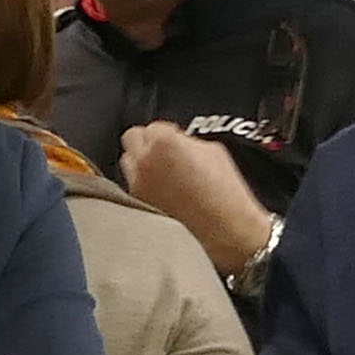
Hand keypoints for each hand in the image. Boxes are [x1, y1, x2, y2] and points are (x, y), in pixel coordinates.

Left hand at [116, 123, 273, 274]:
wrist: (226, 228)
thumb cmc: (225, 192)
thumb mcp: (213, 150)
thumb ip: (186, 140)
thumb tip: (176, 142)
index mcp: (163, 142)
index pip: (153, 126)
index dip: (168, 132)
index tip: (175, 138)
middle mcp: (145, 161)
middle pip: (132, 139)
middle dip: (147, 142)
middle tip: (163, 151)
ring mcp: (138, 184)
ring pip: (128, 162)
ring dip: (141, 162)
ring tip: (162, 172)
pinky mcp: (138, 203)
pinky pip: (133, 184)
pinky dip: (143, 183)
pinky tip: (162, 189)